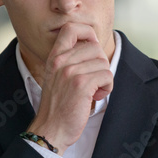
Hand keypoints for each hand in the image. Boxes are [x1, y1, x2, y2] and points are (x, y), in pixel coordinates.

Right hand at [28, 22, 113, 149]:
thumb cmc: (58, 105)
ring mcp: (70, 72)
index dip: (88, 33)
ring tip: (93, 90)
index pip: (71, 28)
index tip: (91, 48)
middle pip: (95, 47)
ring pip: (103, 62)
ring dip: (104, 78)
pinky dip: (107, 87)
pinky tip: (96, 96)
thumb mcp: (57, 76)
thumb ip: (69, 60)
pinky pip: (107, 75)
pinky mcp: (81, 85)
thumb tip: (93, 46)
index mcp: (54, 57)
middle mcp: (61, 61)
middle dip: (100, 64)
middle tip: (92, 80)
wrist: (50, 129)